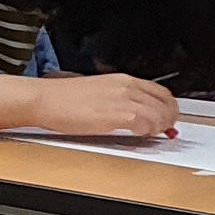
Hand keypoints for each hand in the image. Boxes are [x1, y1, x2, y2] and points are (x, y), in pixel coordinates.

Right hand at [30, 73, 179, 141]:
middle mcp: (126, 87)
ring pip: (159, 114)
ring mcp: (122, 100)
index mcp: (123, 80)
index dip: (169, 107)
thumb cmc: (63, 98)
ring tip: (152, 134)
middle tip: (165, 129)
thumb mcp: (97, 91)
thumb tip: (133, 112)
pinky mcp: (116, 115)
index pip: (161, 92)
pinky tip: (139, 134)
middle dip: (169, 118)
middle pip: (165, 103)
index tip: (167, 117)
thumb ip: (118, 99)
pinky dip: (147, 131)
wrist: (44, 99)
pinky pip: (144, 124)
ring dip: (160, 126)